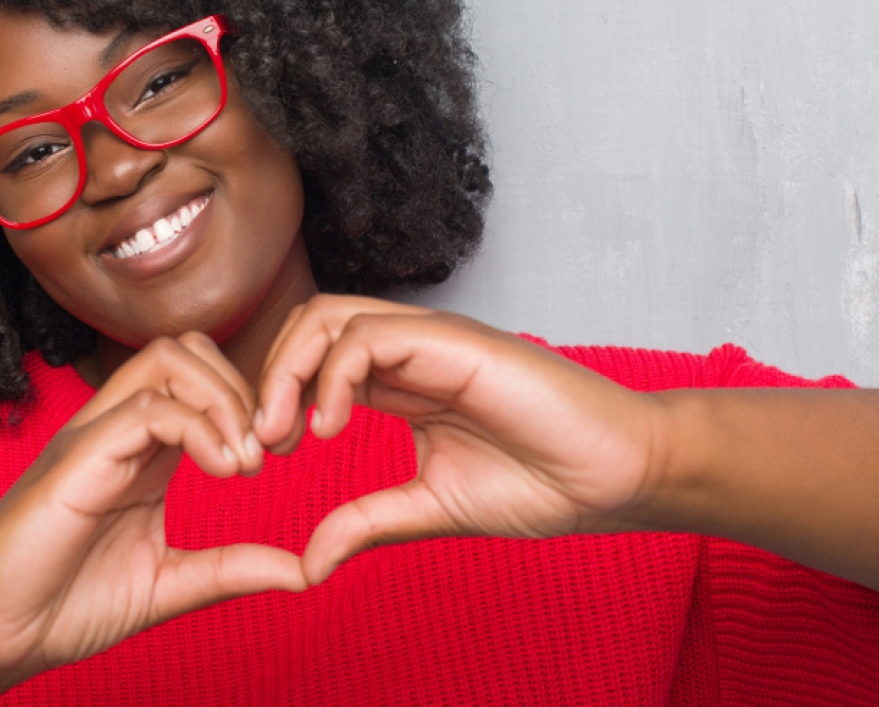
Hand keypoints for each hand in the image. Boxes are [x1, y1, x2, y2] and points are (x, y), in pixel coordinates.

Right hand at [0, 333, 305, 701]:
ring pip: (169, 359)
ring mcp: (94, 437)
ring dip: (225, 399)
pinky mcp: (76, 459)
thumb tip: (303, 571)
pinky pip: (146, 408)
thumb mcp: (168, 585)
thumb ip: (230, 570)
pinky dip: (199, 428)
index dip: (250, 402)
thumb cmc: (62, 605)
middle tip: (267, 451)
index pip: (201, 379)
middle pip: (189, 350)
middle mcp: (117, 430)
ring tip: (246, 462)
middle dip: (243, 388)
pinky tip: (225, 471)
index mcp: (140, 451)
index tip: (278, 455)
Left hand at [256, 295, 663, 584]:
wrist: (616, 475)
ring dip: (290, 372)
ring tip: (287, 435)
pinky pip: (368, 335)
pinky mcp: (453, 340)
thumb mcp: (432, 507)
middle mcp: (410, 349)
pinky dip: (333, 375)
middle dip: (269, 379)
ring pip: (328, 317)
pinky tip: (330, 428)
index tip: (262, 455)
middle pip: (308, 327)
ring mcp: (431, 338)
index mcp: (402, 380)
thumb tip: (309, 563)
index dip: (277, 398)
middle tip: (261, 444)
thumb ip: (369, 521)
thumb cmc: (544, 482)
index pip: (314, 360)